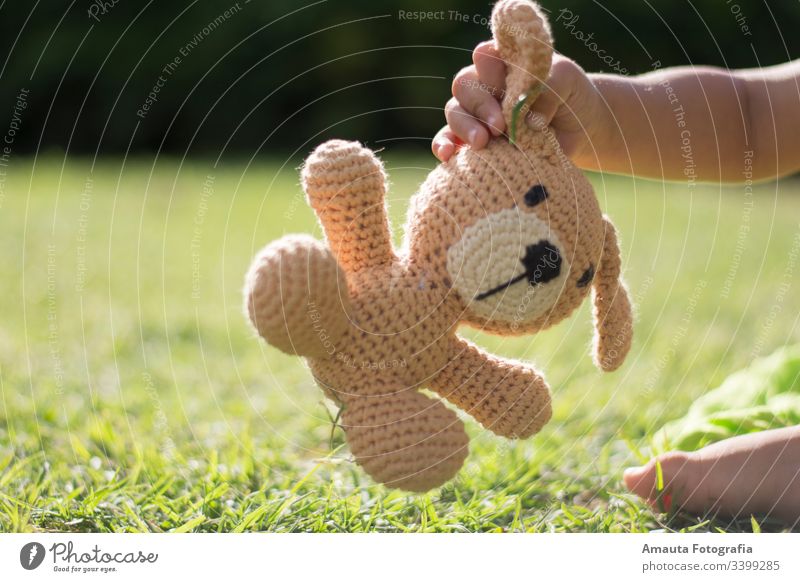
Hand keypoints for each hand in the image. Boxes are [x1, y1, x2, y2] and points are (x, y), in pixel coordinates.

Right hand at [432, 40, 608, 165]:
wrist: (577, 127)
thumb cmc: (569, 94)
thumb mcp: (566, 81)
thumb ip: (546, 90)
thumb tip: (529, 121)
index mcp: (503, 61)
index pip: (484, 56)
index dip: (491, 72)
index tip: (507, 91)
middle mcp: (484, 84)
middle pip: (465, 86)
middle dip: (479, 106)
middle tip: (498, 127)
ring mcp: (475, 112)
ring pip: (454, 112)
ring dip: (464, 127)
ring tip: (482, 143)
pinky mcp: (473, 140)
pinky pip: (448, 139)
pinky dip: (445, 145)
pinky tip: (447, 154)